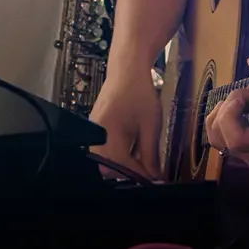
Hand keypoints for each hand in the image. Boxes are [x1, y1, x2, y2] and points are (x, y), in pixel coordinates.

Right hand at [89, 61, 163, 179]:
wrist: (127, 69)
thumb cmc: (139, 92)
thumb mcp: (150, 125)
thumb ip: (150, 153)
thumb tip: (154, 176)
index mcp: (108, 132)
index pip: (121, 166)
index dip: (139, 175)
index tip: (154, 179)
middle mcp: (96, 133)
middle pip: (106, 167)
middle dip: (126, 173)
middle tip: (147, 172)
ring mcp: (94, 129)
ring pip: (103, 159)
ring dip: (121, 164)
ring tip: (142, 161)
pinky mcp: (96, 126)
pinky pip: (103, 148)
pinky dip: (117, 154)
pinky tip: (132, 150)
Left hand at [204, 47, 248, 170]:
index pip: (237, 139)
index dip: (233, 112)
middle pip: (219, 137)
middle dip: (225, 109)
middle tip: (247, 95)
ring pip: (217, 139)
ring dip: (222, 114)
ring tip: (243, 101)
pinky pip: (225, 139)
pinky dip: (226, 120)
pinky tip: (246, 108)